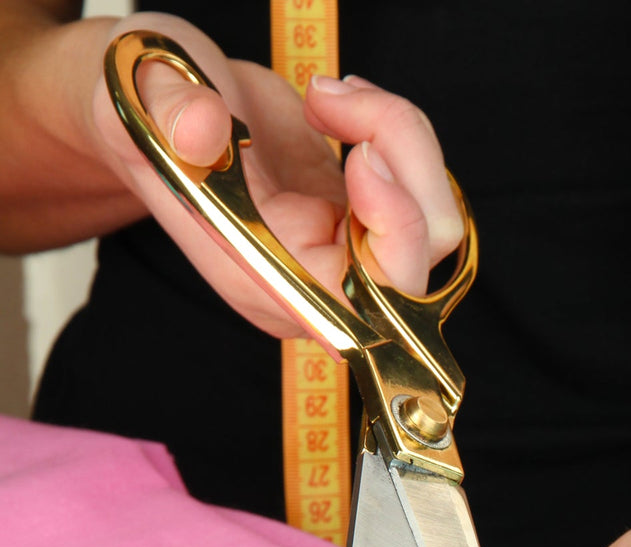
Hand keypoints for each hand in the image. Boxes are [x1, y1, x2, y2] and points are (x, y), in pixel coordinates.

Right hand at [90, 13, 460, 339]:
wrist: (162, 106)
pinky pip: (423, 193)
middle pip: (418, 258)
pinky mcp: (366, 219)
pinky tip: (347, 106)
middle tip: (340, 101)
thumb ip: (165, 113)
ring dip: (402, 136)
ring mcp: (346, 252)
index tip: (365, 156)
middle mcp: (316, 282)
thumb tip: (201, 128)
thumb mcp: (136, 96)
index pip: (363, 307)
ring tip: (331, 95)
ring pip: (434, 222)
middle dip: (406, 163)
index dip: (391, 239)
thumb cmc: (146, 114)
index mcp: (265, 281)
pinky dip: (400, 135)